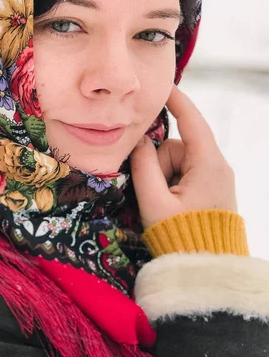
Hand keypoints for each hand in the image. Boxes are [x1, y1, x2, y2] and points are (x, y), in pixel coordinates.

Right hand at [130, 85, 237, 228]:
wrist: (206, 271)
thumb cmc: (181, 237)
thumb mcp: (154, 201)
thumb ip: (142, 166)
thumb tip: (139, 142)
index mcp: (209, 164)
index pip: (191, 120)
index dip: (176, 99)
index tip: (161, 85)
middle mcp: (217, 166)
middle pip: (177, 146)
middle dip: (159, 163)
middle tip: (154, 193)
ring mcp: (215, 178)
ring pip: (177, 162)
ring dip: (163, 177)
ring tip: (164, 205)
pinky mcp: (211, 190)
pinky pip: (184, 174)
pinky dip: (171, 183)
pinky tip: (170, 206)